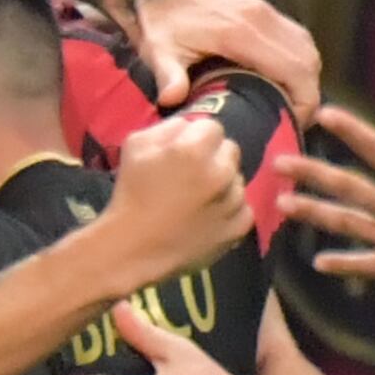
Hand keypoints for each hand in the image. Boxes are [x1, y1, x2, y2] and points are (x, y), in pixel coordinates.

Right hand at [94, 116, 252, 288]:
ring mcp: (233, 202)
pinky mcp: (239, 228)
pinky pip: (244, 208)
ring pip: (237, 179)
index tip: (184, 152)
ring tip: (197, 200)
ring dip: (223, 184)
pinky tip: (208, 217)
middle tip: (192, 175)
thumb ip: (169, 126)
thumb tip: (190, 125)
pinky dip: (230, 210)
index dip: (197, 138)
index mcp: (194, 149)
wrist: (133, 248)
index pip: (213, 127)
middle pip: (230, 150)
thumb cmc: (130, 193)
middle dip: (214, 157)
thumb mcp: (137, 145)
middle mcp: (220, 172)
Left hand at [122, 0, 321, 115]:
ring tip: (290, 105)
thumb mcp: (158, 51)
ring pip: (306, 48)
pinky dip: (298, 62)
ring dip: (306, 78)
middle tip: (293, 121)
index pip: (295, 69)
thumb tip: (171, 99)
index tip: (292, 125)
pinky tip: (283, 82)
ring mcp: (264, 11)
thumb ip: (168, 75)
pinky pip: (296, 38)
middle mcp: (261, 17)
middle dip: (308, 95)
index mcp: (241, 32)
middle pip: (308, 60)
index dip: (303, 102)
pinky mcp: (262, 10)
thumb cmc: (158, 22)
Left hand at [279, 95, 374, 314]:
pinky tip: (318, 264)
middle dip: (311, 174)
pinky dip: (343, 265)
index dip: (351, 131)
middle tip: (278, 162)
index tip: (324, 115)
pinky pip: (366, 267)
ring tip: (283, 205)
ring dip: (314, 214)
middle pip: (348, 188)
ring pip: (347, 226)